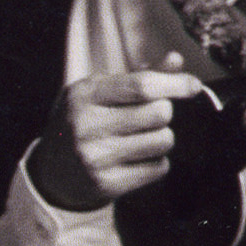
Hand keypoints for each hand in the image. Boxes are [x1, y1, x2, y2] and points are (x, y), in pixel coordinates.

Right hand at [28, 52, 207, 212]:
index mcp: (85, 95)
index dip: (174, 83)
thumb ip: (138, 76)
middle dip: (163, 112)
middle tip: (149, 117)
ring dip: (162, 138)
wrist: (52, 173)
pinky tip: (138, 159)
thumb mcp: (100, 93)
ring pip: (163, 141)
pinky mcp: (107, 185)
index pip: (141, 86)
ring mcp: (96, 158)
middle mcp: (87, 126)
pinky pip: (157, 168)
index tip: (193, 85)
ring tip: (143, 138)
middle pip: (158, 112)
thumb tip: (176, 61)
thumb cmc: (84, 123)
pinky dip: (156, 162)